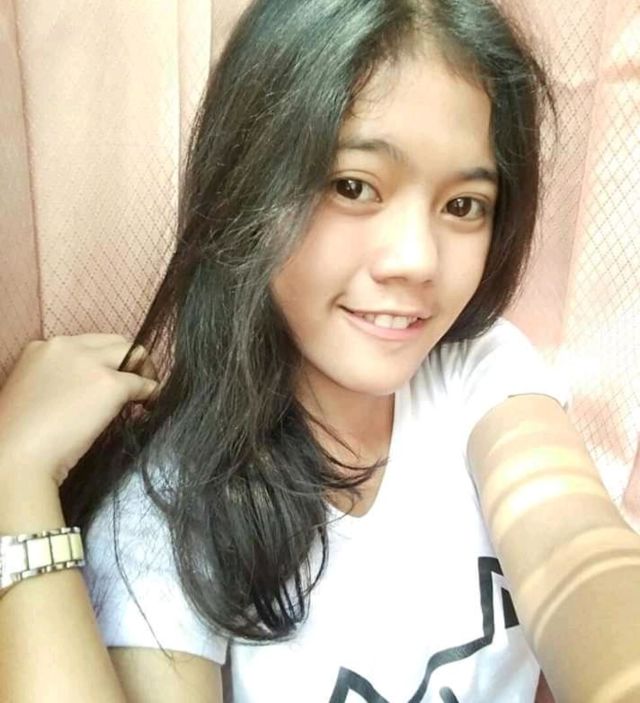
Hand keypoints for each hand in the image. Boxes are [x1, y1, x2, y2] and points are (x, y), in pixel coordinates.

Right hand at [0, 334, 158, 487]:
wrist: (17, 456)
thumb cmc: (18, 434)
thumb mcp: (32, 390)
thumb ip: (58, 378)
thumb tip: (85, 389)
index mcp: (43, 348)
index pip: (87, 343)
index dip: (104, 360)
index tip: (109, 376)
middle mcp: (67, 346)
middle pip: (116, 341)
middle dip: (129, 359)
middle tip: (136, 381)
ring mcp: (91, 363)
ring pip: (135, 353)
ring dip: (144, 370)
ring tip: (145, 393)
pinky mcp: (110, 384)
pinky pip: (142, 383)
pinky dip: (150, 392)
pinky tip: (149, 404)